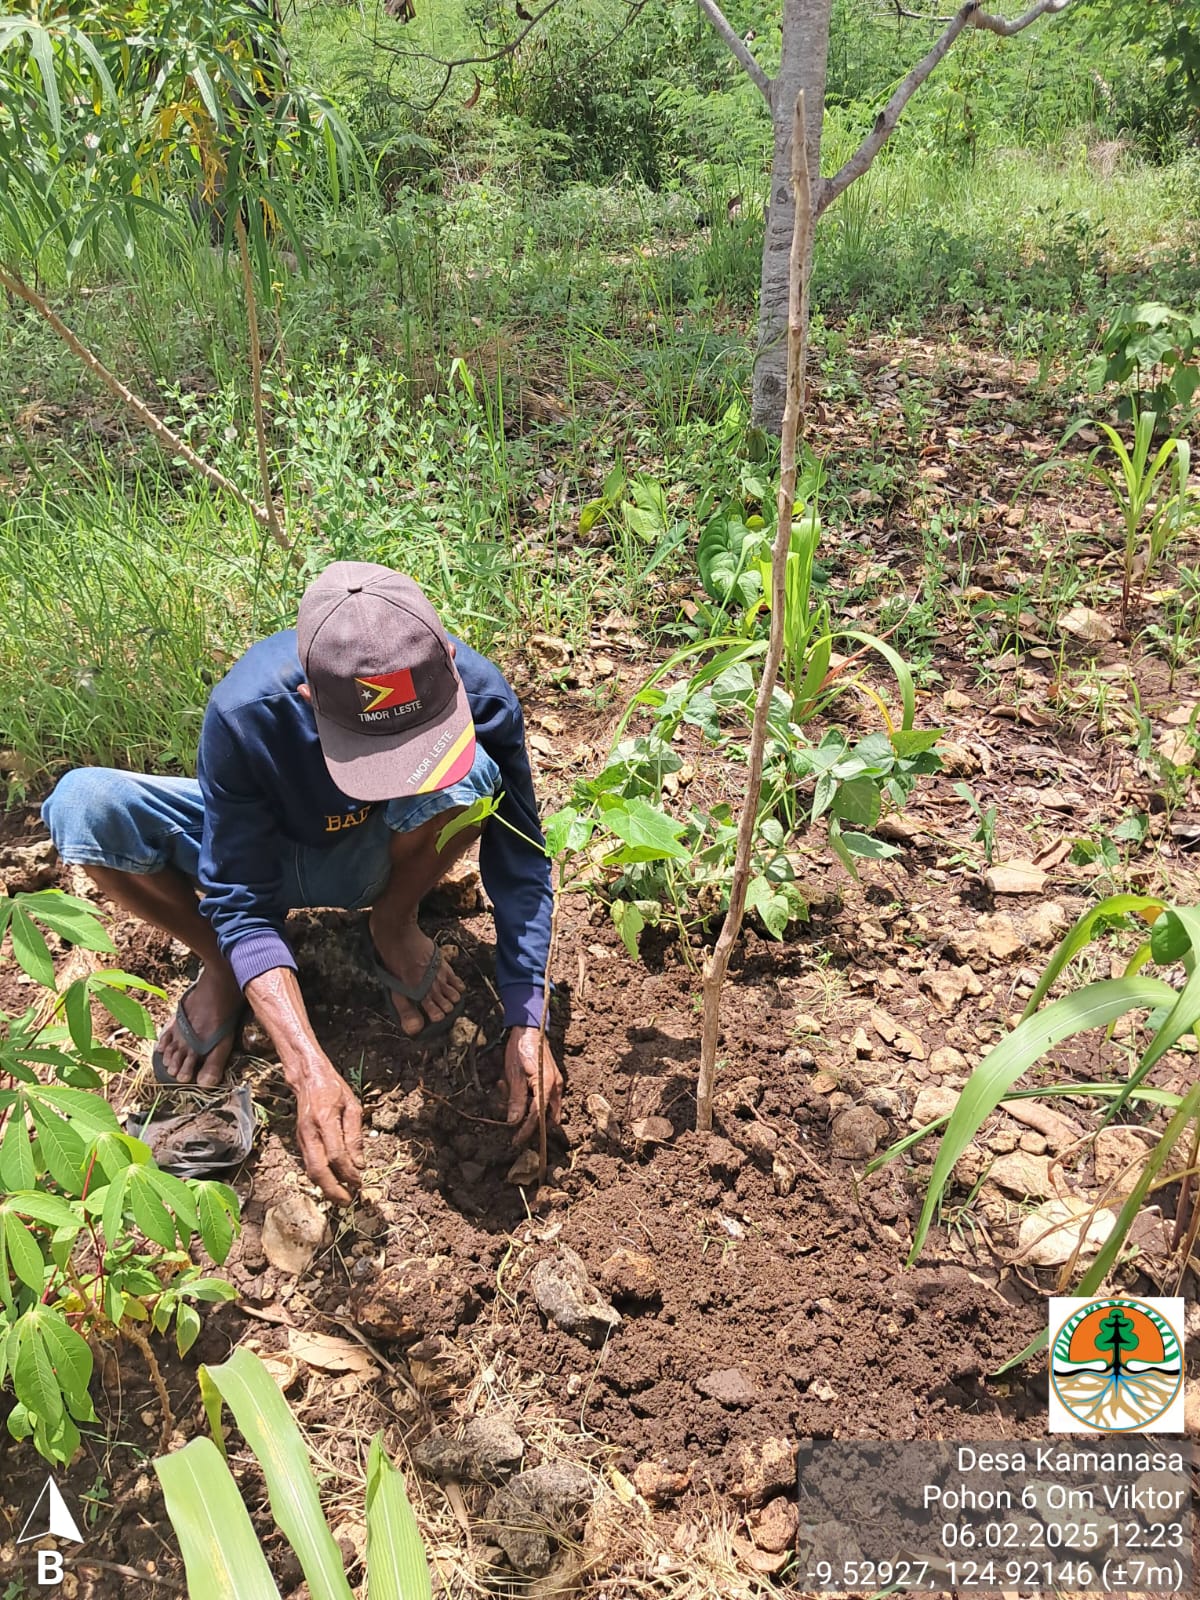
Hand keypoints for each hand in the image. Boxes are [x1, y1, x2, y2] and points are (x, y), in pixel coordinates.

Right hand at [293, 1068, 363, 1203]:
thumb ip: (355, 1136)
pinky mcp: (299, 1141)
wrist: (307, 1078)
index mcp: (325, 1121)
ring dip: (325, 1187)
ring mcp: (301, 1138)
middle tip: (348, 1201)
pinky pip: (308, 1164)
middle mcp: (310, 1133)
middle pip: (317, 1170)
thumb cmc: (333, 1089)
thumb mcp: (352, 1107)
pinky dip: (320, 1177)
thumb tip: (359, 1164)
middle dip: (332, 1190)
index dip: (348, 1173)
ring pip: (310, 1170)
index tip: (360, 1183)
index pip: (337, 1155)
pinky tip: (332, 1183)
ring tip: (342, 1197)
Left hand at [502, 1026, 562, 1146]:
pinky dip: (527, 1097)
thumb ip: (515, 1099)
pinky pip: (541, 1096)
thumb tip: (514, 1122)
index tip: (516, 1141)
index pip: (537, 1116)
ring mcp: (555, 1083)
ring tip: (505, 1090)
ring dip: (525, 1106)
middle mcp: (555, 1086)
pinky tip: (511, 1086)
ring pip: (543, 1107)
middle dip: (528, 1120)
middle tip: (511, 1119)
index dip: (526, 1130)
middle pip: (546, 1116)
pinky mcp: (550, 1079)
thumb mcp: (513, 1074)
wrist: (529, 1027)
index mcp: (547, 1084)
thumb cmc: (521, 1047)